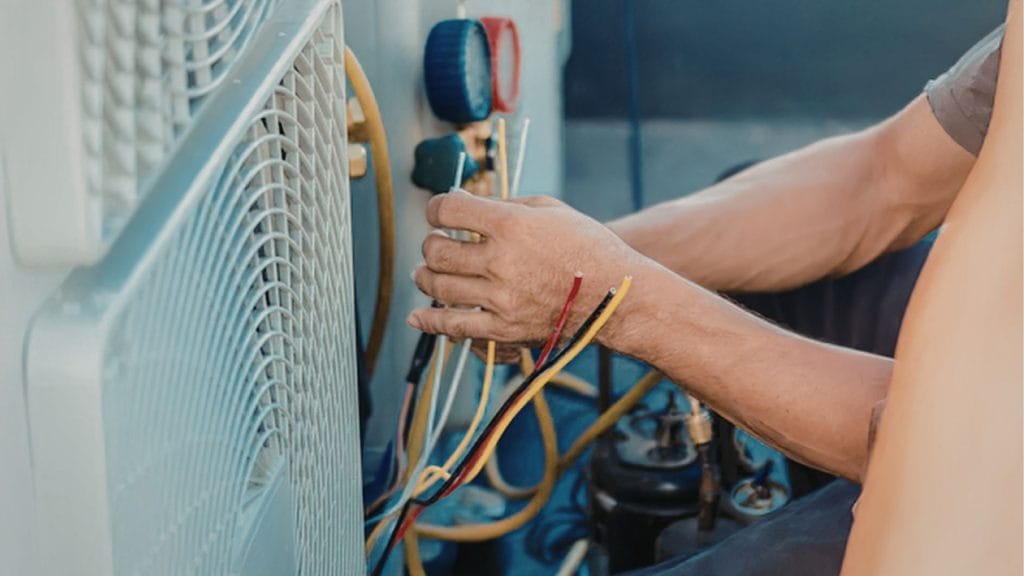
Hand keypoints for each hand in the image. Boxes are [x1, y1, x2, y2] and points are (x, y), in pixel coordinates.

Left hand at [407, 190, 651, 347]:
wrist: (616, 295)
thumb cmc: (587, 245)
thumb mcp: (549, 208)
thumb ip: (502, 203)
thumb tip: (461, 203)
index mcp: (511, 224)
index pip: (448, 210)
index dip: (436, 209)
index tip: (438, 212)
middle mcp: (501, 260)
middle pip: (438, 250)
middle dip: (430, 244)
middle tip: (436, 244)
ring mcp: (500, 297)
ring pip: (439, 287)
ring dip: (426, 277)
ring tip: (426, 273)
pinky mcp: (504, 328)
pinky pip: (455, 326)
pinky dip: (430, 322)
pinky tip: (417, 317)